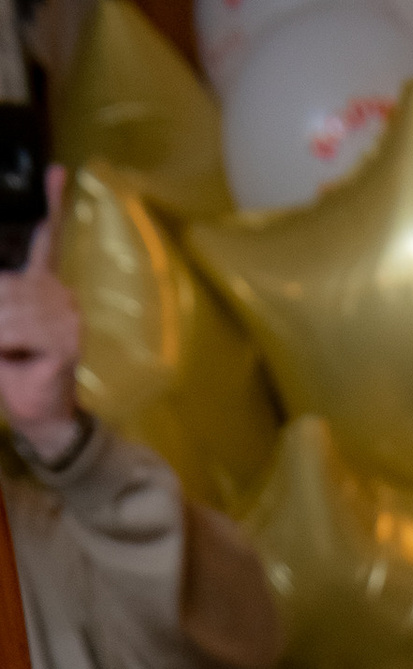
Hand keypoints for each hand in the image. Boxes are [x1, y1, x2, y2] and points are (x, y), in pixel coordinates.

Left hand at [0, 174, 82, 465]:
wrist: (39, 415)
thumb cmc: (14, 370)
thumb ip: (2, 297)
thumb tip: (2, 285)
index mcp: (44, 286)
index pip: (50, 240)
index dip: (53, 204)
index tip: (58, 170)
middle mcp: (60, 294)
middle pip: (8, 284)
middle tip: (2, 340)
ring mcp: (67, 316)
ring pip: (10, 306)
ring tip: (7, 352)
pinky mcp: (67, 339)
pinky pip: (22, 328)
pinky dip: (8, 342)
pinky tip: (17, 355)